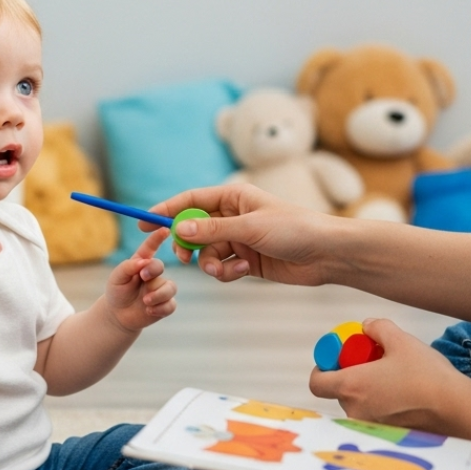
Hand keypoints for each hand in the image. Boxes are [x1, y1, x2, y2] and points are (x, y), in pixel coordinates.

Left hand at [104, 227, 176, 331]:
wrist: (117, 315)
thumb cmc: (117, 291)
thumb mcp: (117, 277)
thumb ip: (128, 267)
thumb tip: (144, 261)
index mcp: (142, 262)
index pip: (151, 247)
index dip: (158, 237)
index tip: (165, 229)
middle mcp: (153, 274)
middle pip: (160, 266)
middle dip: (153, 270)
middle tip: (143, 277)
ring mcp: (161, 289)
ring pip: (170, 288)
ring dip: (158, 294)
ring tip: (145, 301)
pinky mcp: (165, 304)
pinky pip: (170, 304)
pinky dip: (160, 308)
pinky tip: (149, 311)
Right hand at [150, 183, 337, 285]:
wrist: (326, 254)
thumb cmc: (294, 229)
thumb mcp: (250, 227)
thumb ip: (213, 229)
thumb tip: (179, 227)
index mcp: (234, 196)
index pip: (191, 200)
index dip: (166, 210)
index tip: (143, 222)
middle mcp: (234, 215)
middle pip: (194, 228)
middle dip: (187, 244)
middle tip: (183, 257)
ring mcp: (240, 239)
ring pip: (206, 251)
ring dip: (210, 263)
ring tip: (223, 268)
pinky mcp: (247, 260)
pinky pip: (222, 267)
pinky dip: (226, 272)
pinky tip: (243, 271)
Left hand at [308, 318, 469, 430]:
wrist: (456, 408)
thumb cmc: (426, 374)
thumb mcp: (400, 340)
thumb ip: (377, 328)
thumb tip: (367, 326)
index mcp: (352, 386)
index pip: (317, 383)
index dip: (322, 368)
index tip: (337, 358)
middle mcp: (356, 411)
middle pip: (339, 391)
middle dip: (350, 375)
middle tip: (369, 361)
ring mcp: (372, 426)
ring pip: (358, 404)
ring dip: (366, 390)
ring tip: (391, 376)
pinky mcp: (389, 435)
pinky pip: (375, 416)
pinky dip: (381, 403)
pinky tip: (403, 393)